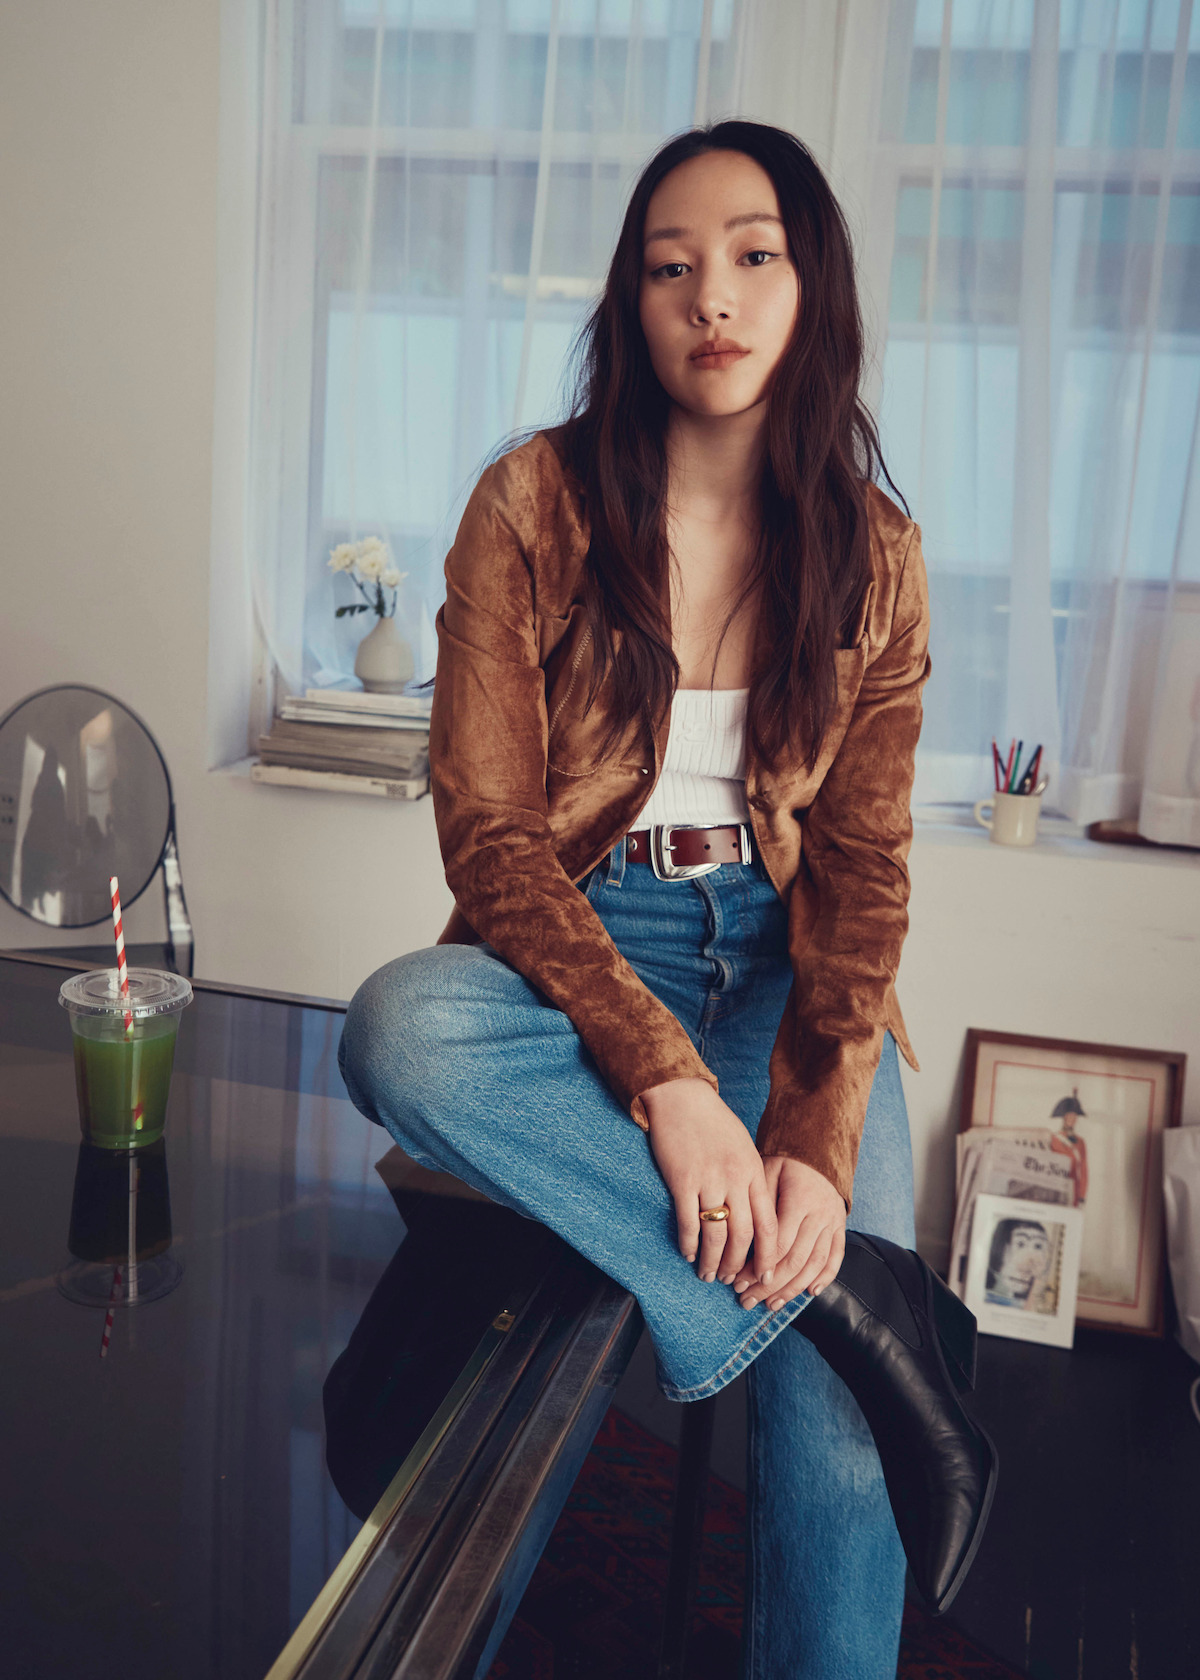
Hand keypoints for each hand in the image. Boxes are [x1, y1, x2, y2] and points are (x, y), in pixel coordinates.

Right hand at [639, 1078, 777, 1285]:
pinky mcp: (682, 1180)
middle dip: (740, 1265)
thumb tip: (755, 1214)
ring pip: (716, 1234)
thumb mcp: (743, 1147)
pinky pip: (688, 1222)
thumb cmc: (713, 1122)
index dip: (768, 1255)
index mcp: (754, 1171)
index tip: (766, 1276)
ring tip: (709, 1274)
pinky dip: (689, 1244)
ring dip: (713, 1261)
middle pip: (743, 1235)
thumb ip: (750, 1178)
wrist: (681, 1097)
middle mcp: (735, 1178)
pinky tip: (688, 1254)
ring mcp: (708, 1180)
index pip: (768, 1224)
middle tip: (733, 1281)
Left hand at [732, 1157, 845, 1310]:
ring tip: (771, 1304)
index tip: (738, 1282)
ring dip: (792, 1289)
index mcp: (799, 1200)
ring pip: (815, 1265)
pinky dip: (825, 1278)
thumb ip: (757, 1205)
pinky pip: (836, 1257)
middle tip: (747, 1300)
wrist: (816, 1146)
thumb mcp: (764, 1171)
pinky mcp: (840, 1226)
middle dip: (769, 1285)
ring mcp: (833, 1222)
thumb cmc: (783, 1161)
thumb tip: (740, 1241)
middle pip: (795, 1260)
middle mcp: (820, 1214)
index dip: (757, 1268)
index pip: (778, 1245)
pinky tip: (809, 1293)